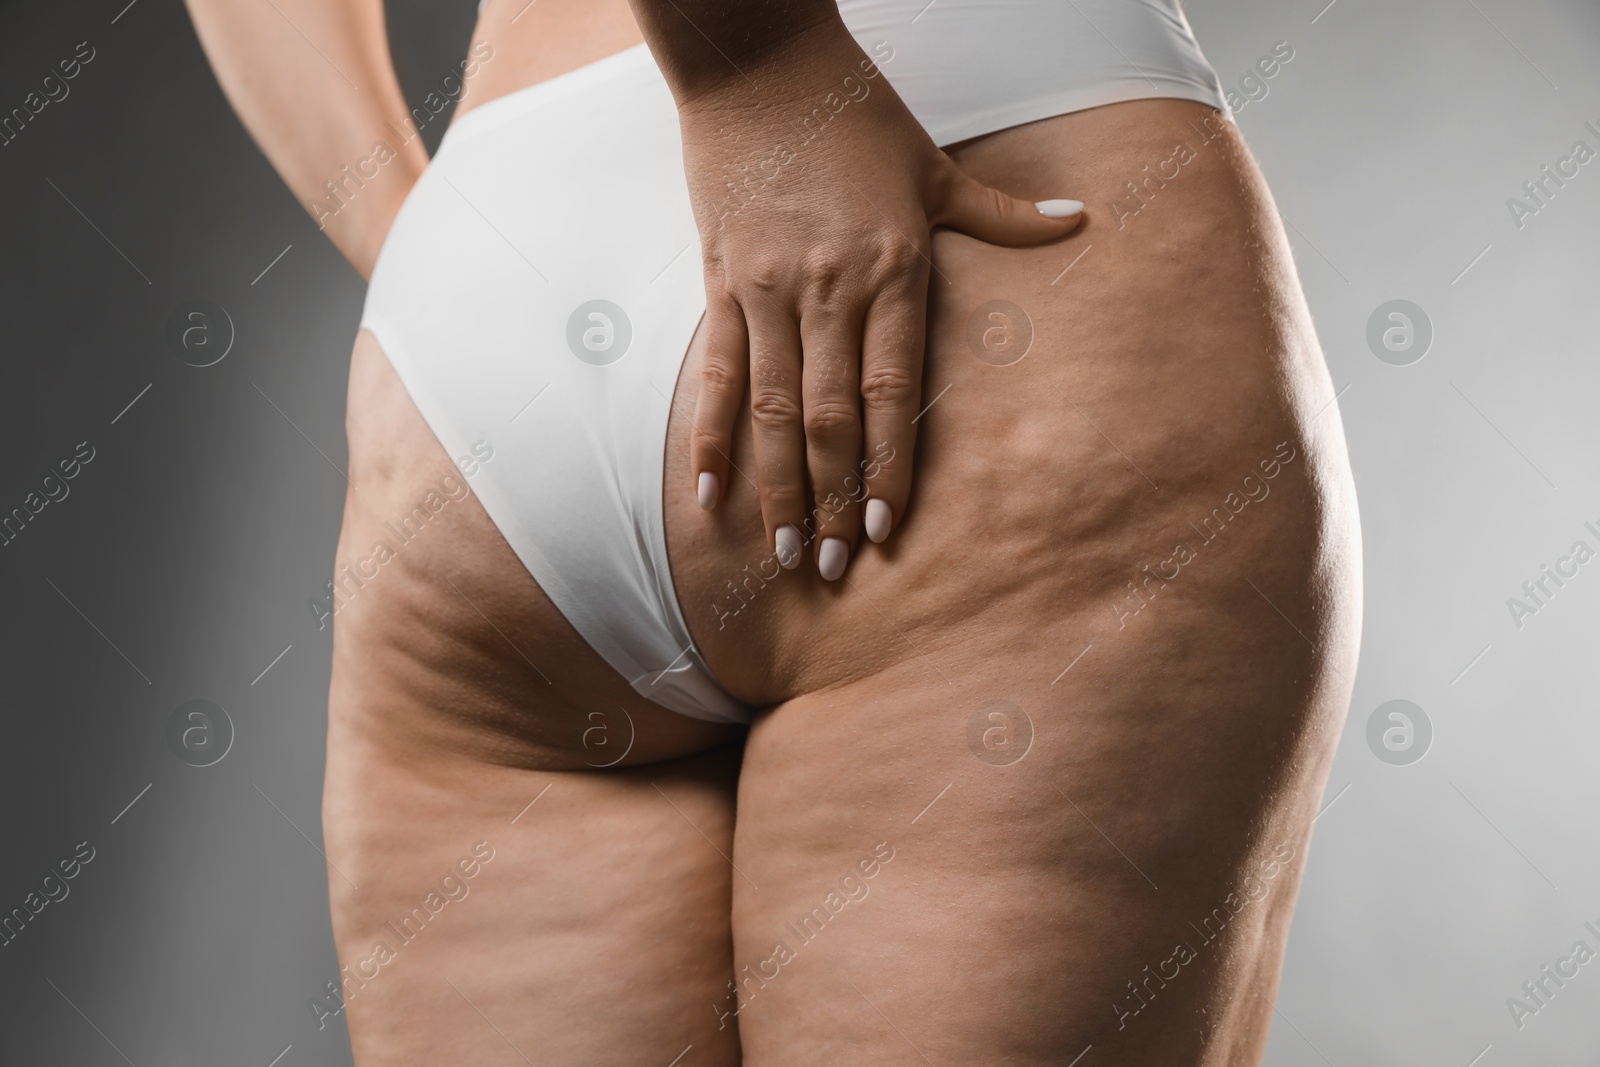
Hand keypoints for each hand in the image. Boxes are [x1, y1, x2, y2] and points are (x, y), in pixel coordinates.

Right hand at [675, 18, 1082, 579]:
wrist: (760, 63)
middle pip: (828, 418)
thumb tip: (1081, 221)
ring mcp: (768, 290)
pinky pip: (716, 373)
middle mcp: (828, 290)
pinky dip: (710, 436)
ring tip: (780, 551)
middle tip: (831, 569)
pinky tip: (708, 495)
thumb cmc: (856, 114)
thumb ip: (1003, 212)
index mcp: (892, 270)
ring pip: (770, 408)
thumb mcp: (936, 165)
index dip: (888, 465)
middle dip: (833, 499)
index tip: (887, 530)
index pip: (890, 392)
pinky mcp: (721, 282)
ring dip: (776, 486)